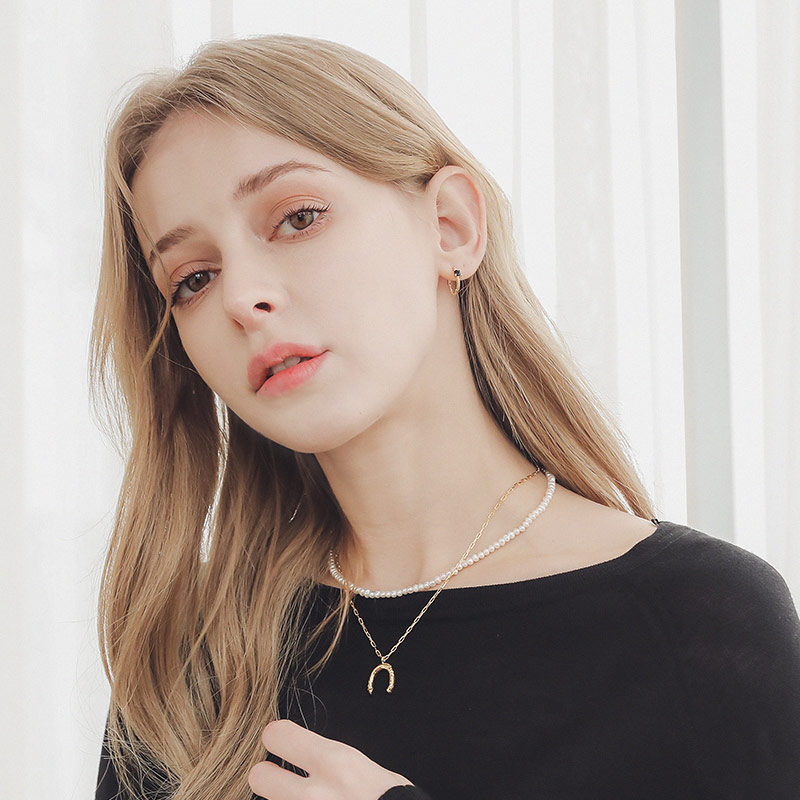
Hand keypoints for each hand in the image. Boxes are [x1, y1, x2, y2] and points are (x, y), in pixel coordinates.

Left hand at [248, 719, 411, 799]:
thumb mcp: (364, 770)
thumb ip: (330, 761)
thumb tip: (304, 753)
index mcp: (334, 763)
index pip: (275, 735)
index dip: (279, 738)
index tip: (284, 742)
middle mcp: (313, 796)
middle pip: (258, 775)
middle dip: (269, 777)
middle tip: (284, 780)